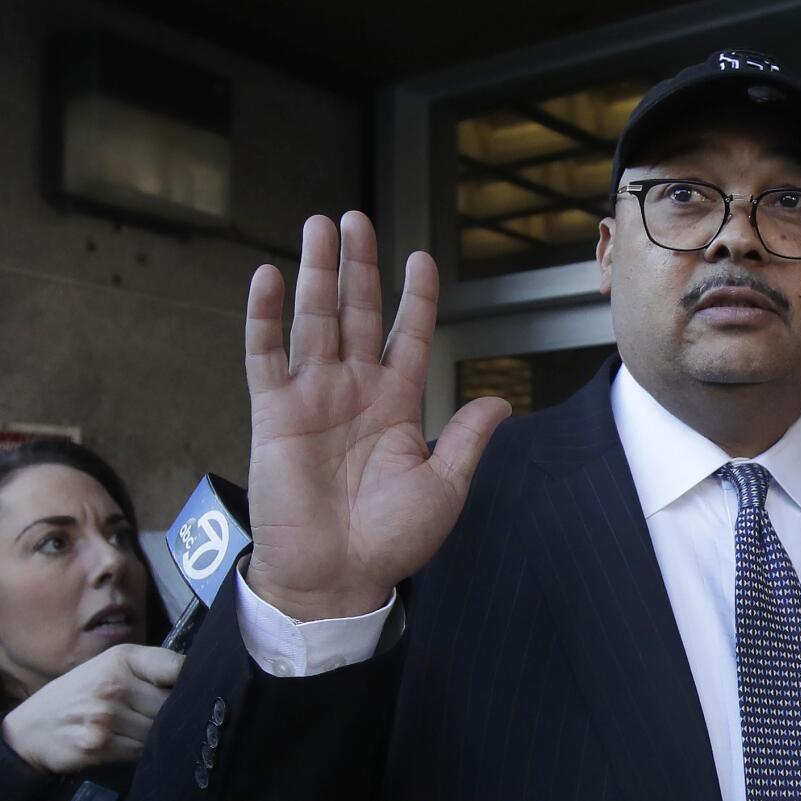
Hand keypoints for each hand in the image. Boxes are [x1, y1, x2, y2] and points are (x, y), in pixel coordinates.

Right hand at [0, 645, 183, 773]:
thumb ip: (152, 666)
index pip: (177, 668)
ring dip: (158, 732)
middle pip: (172, 703)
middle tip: (168, 712)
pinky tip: (130, 741)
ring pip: (158, 729)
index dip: (193, 680)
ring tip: (143, 726)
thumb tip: (195, 675)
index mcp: (123, 659)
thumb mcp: (112, 664)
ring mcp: (106, 718)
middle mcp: (114, 686)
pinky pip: (141, 750)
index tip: (195, 688)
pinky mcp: (99, 746)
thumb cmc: (82, 691)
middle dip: (174, 710)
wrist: (32, 726)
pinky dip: (142, 749)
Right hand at [243, 212, 510, 620]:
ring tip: (319, 227)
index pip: (408, 334)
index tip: (421, 258)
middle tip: (357, 219)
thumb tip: (503, 400)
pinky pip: (266, 355)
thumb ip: (467, 438)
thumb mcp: (443, 486)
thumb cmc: (393, 539)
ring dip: (316, 274)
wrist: (338, 576)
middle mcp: (356, 389)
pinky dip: (264, 316)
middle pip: (359, 312)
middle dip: (359, 266)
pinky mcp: (275, 412)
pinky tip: (267, 277)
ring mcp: (314, 396)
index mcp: (398, 402)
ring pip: (315, 320)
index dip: (415, 297)